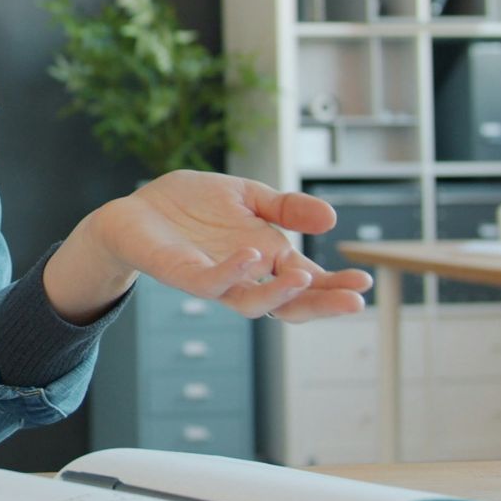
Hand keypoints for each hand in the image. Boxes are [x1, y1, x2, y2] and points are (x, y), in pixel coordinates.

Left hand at [46, 170, 372, 323]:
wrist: (134, 210)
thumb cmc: (190, 207)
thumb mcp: (247, 196)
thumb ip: (285, 208)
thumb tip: (331, 219)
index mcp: (265, 260)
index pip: (307, 283)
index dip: (335, 287)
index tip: (366, 283)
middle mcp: (244, 277)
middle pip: (288, 304)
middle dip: (321, 303)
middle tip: (354, 301)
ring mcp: (214, 280)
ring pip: (251, 303)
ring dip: (279, 294)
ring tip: (305, 276)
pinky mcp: (182, 274)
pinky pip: (210, 282)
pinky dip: (232, 272)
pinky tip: (251, 255)